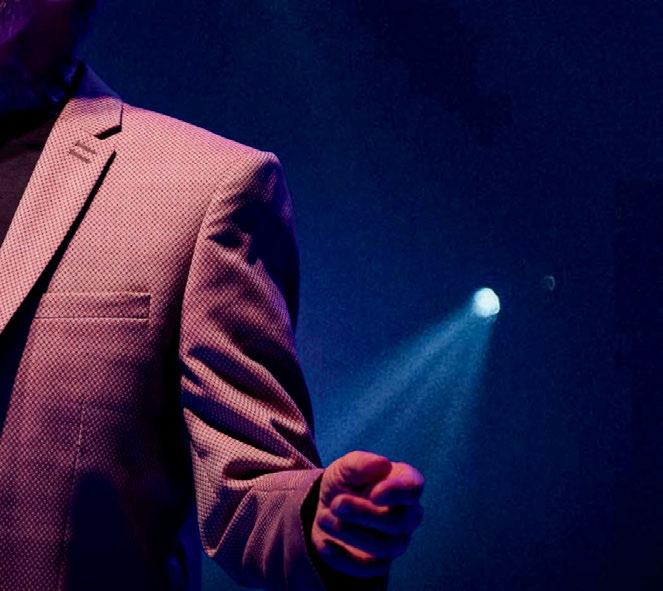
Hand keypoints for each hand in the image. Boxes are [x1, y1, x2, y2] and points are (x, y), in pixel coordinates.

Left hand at [311, 450, 423, 577]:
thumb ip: (361, 463)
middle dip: (364, 513)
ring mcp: (395, 541)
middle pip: (399, 521)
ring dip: (351, 533)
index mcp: (402, 483)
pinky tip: (326, 544)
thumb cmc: (344, 482)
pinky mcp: (378, 562)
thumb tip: (382, 464)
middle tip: (337, 502)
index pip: (414, 487)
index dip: (397, 492)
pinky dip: (345, 559)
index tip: (375, 493)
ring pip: (386, 547)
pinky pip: (371, 568)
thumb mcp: (344, 467)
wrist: (326, 507)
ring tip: (325, 517)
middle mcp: (406, 514)